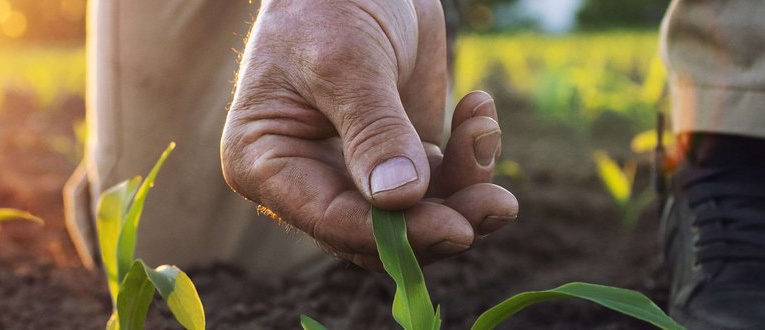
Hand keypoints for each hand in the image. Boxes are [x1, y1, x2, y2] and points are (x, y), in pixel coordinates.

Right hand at [222, 0, 517, 268]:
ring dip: (465, 185)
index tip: (455, 227)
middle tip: (497, 203)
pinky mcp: (398, 157)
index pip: (330, 220)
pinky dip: (468, 155)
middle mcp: (307, 179)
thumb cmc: (327, 4)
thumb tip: (400, 199)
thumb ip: (373, 129)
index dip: (394, 235)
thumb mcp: (346, 61)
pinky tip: (478, 108)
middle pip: (379, 235)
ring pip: (417, 218)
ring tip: (484, 130)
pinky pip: (441, 184)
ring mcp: (355, 172)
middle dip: (442, 219)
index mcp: (266, 163)